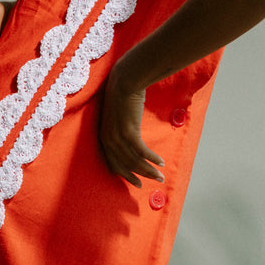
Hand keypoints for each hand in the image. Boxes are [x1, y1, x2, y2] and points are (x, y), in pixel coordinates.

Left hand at [100, 64, 164, 187]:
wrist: (124, 81)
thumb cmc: (122, 97)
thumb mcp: (118, 118)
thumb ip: (122, 131)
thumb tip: (133, 141)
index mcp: (103, 138)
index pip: (114, 164)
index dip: (127, 175)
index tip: (137, 183)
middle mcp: (108, 140)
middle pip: (125, 165)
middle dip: (141, 176)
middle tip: (155, 181)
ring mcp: (117, 136)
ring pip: (134, 161)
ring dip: (149, 170)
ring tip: (160, 176)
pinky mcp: (129, 131)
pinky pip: (141, 151)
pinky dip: (152, 158)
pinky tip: (161, 162)